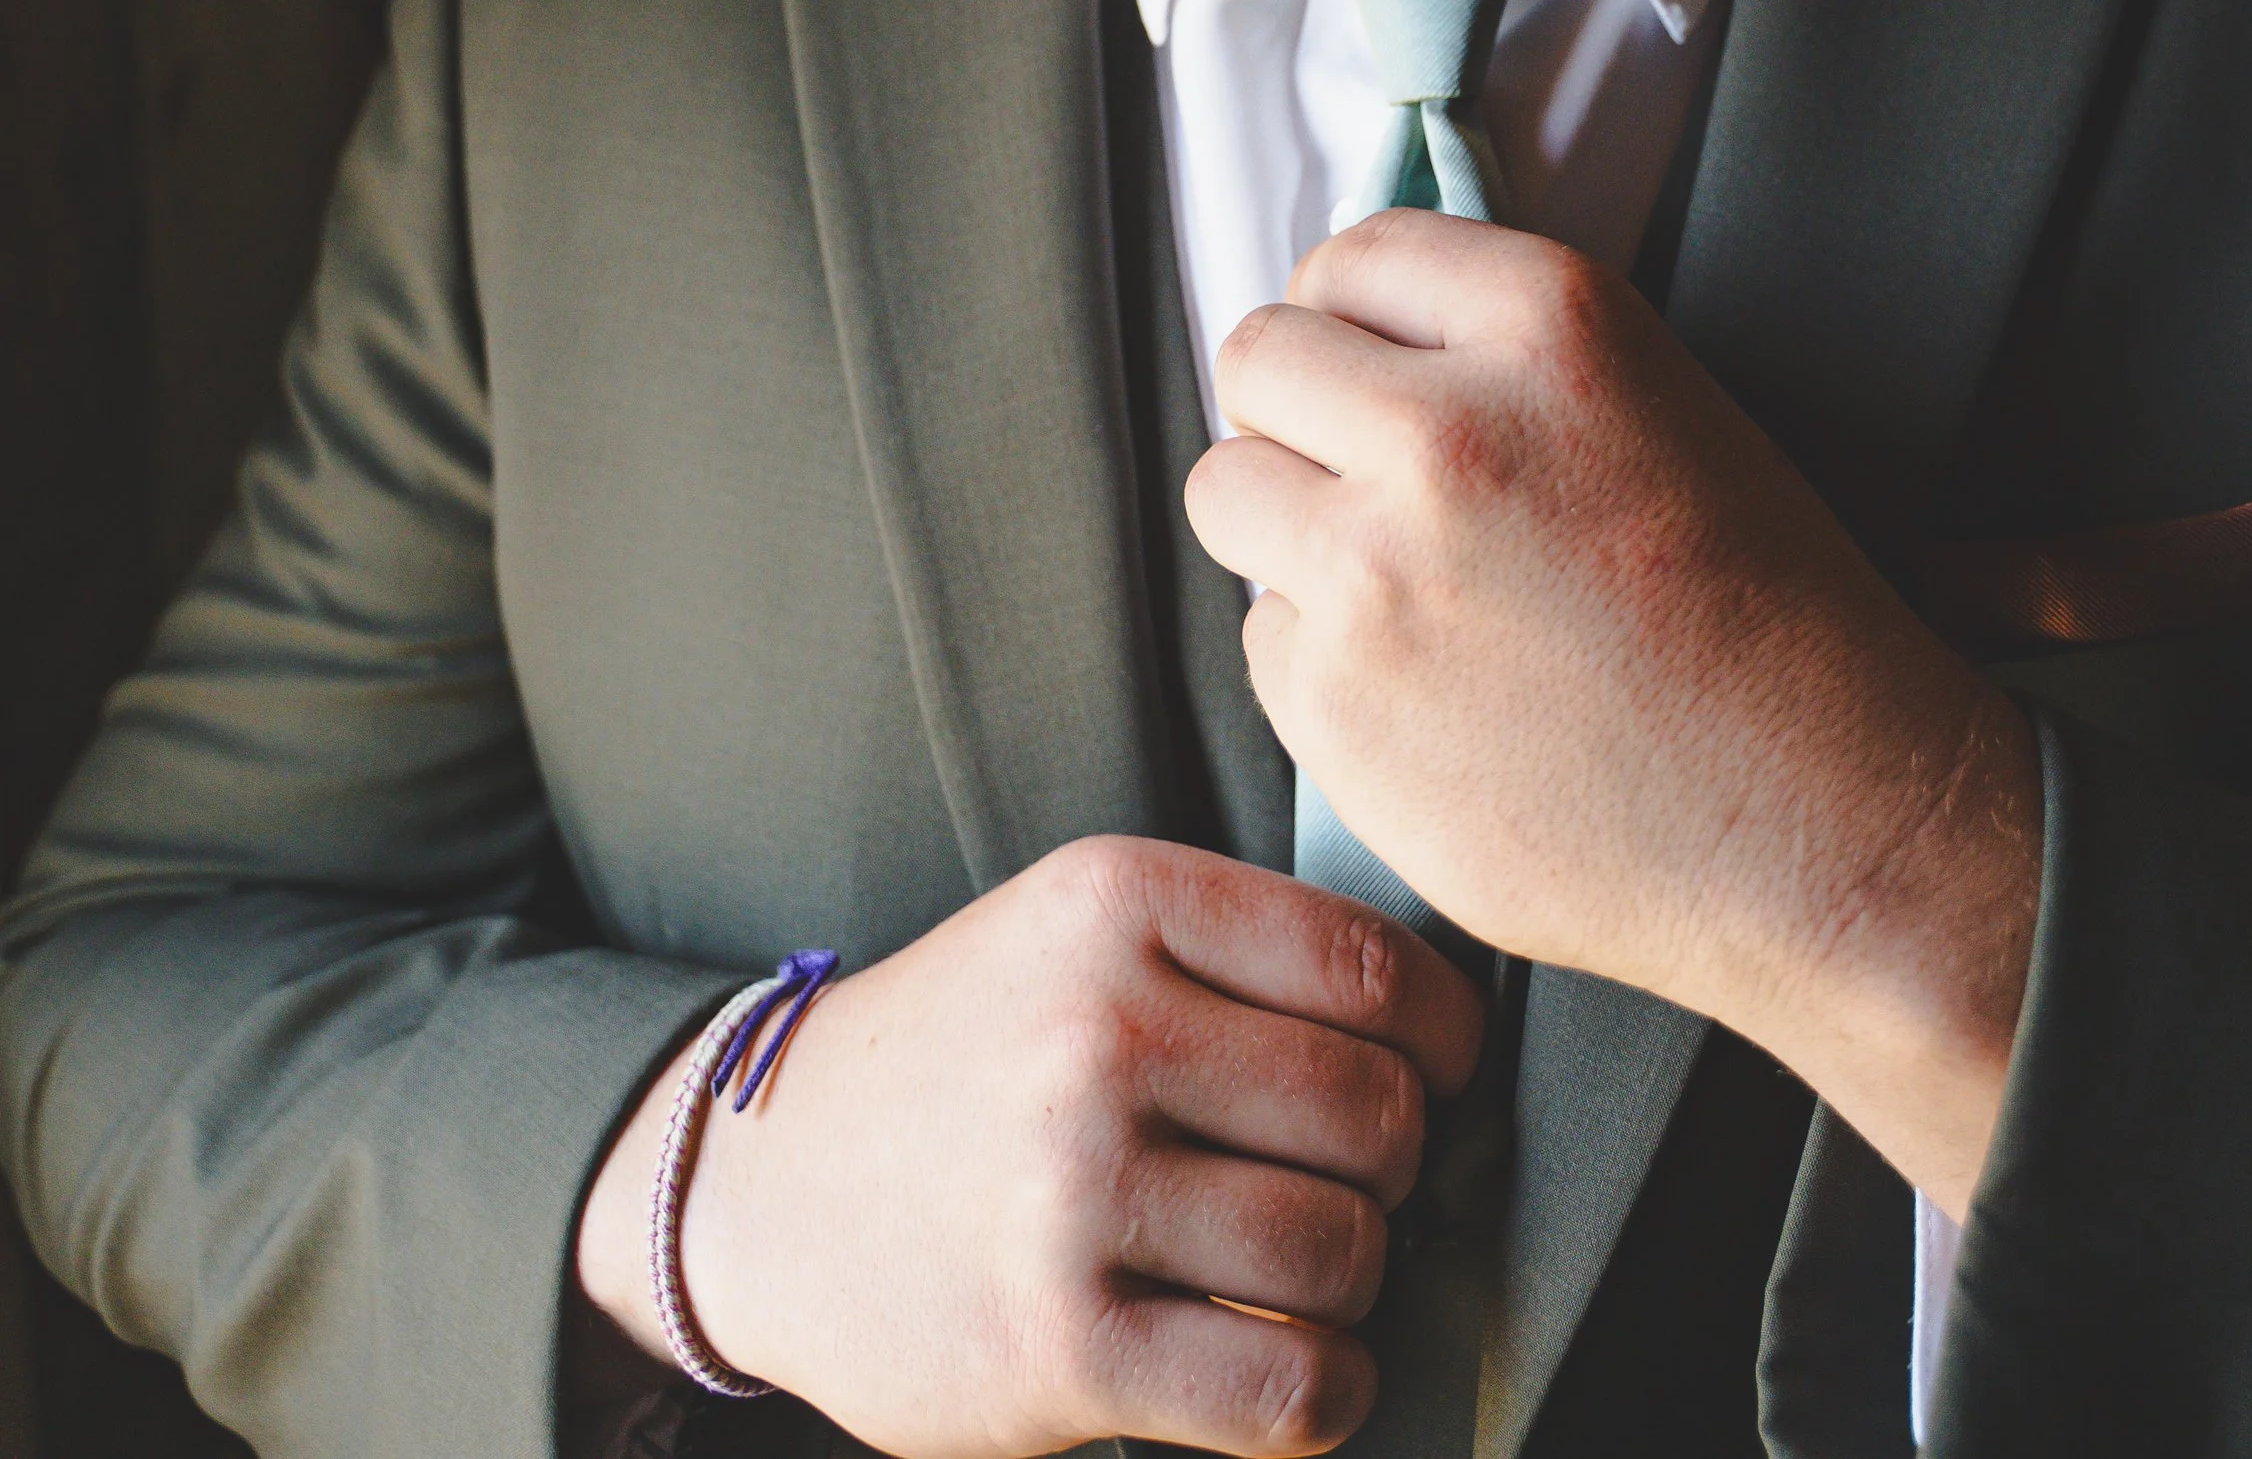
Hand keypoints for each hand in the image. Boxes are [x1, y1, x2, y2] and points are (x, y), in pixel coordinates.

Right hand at [575, 833, 1481, 1454]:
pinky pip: (1283, 1388)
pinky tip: (1298, 1369)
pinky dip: (1327, 1393)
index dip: (1444, 1039)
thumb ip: (1234, 953)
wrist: (762, 1179)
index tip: (1435, 1074)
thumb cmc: (964, 1052)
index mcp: (1118, 902)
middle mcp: (1099, 1033)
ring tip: (1309, 1276)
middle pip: (1376, 1114)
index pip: (1375, 967)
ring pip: (1342, 1252)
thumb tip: (1438, 1033)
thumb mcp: (1076, 929)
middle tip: (1354, 1183)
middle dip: (1398, 1166)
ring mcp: (1073, 1191)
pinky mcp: (1057, 1343)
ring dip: (1359, 1283)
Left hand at [1184, 213, 2040, 1216]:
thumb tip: (1348, 337)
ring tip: (1391, 585)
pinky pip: (1261, 638)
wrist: (1824, 823)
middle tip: (1360, 479)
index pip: (1349, 255)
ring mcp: (1375, 571)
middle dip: (1296, 414)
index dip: (1352, 319)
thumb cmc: (1763, 618)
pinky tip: (1429, 694)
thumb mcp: (1655, 401)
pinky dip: (1320, 663)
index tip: (1367, 367)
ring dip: (1286, 529)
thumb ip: (1494, 350)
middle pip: (1258, 359)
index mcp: (1547, 324)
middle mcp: (1446, 428)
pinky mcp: (1336, 705)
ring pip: (1225, 491)